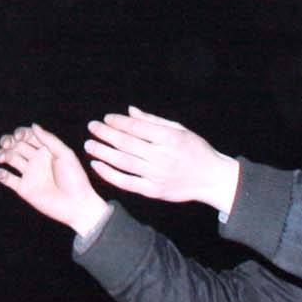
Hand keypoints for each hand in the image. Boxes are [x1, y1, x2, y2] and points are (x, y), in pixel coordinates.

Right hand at [0, 124, 108, 235]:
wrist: (76, 205)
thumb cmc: (74, 178)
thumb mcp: (65, 154)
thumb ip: (49, 139)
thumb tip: (32, 125)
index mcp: (46, 150)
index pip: (28, 135)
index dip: (20, 133)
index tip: (19, 137)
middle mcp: (35, 160)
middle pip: (16, 145)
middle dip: (8, 142)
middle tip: (7, 145)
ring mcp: (29, 174)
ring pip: (9, 159)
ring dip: (2, 154)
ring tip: (2, 158)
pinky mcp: (23, 189)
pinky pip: (7, 179)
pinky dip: (0, 174)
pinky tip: (1, 172)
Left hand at [84, 107, 239, 213]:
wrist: (212, 179)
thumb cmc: (196, 150)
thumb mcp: (179, 129)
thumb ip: (153, 120)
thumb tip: (130, 111)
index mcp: (170, 139)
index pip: (137, 128)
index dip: (119, 122)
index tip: (106, 118)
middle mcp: (162, 157)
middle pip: (127, 144)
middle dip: (106, 134)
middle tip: (92, 127)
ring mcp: (157, 175)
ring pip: (123, 162)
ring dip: (103, 153)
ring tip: (89, 145)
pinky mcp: (154, 191)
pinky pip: (126, 182)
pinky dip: (109, 174)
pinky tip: (97, 165)